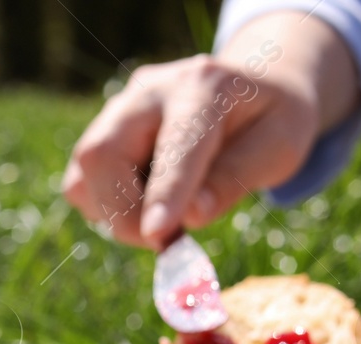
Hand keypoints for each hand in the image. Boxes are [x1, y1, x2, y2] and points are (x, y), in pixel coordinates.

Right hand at [61, 53, 320, 247]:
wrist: (245, 93)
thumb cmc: (268, 122)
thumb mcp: (278, 146)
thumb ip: (235, 178)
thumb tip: (191, 217)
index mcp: (204, 85)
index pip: (176, 144)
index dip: (165, 192)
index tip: (157, 235)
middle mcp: (149, 90)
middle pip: (103, 153)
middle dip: (124, 212)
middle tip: (164, 242)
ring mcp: (116, 110)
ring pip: (85, 173)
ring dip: (115, 213)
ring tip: (164, 218)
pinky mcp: (99, 134)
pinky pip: (82, 184)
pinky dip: (107, 207)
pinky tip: (146, 201)